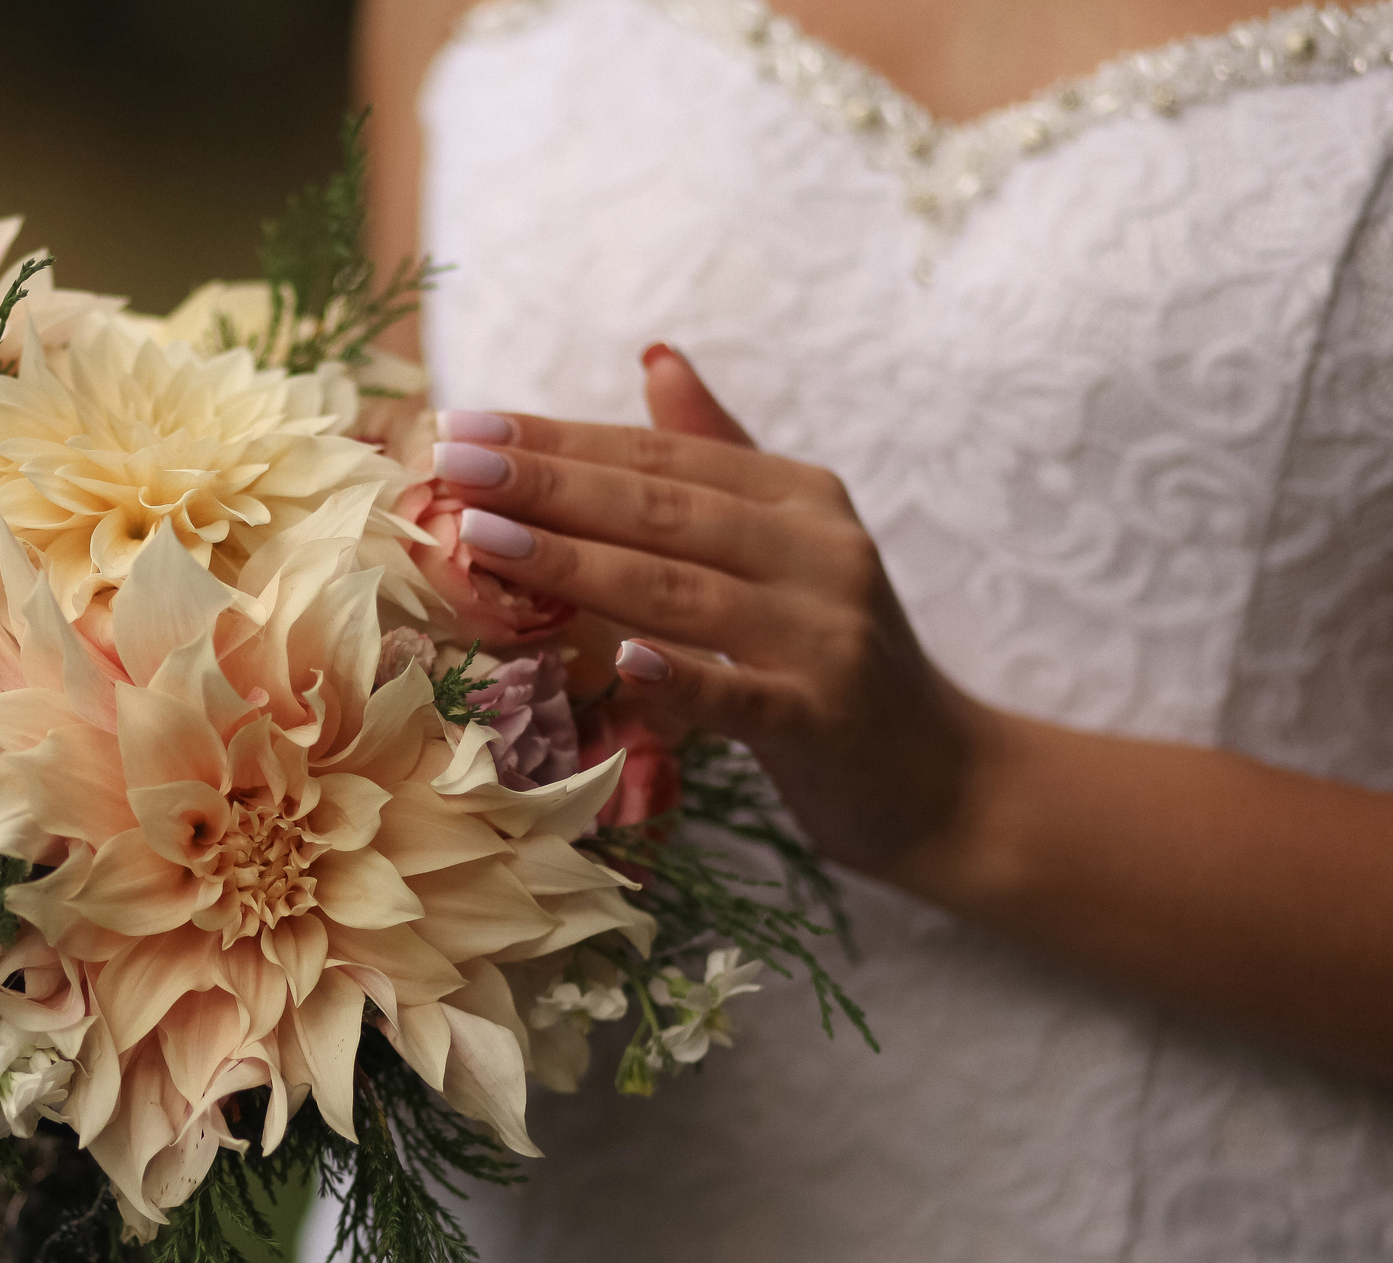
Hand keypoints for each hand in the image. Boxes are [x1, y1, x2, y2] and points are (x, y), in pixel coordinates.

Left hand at [432, 347, 1001, 887]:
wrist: (940, 776)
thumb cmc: (831, 657)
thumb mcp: (787, 544)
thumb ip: (720, 454)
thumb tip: (655, 357)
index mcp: (799, 497)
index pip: (660, 457)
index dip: (559, 438)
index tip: (464, 425)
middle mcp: (816, 551)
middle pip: (662, 509)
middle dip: (547, 484)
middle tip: (452, 464)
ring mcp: (823, 634)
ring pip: (682, 590)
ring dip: (577, 563)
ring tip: (483, 541)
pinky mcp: (823, 719)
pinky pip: (740, 697)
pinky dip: (681, 677)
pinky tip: (619, 660)